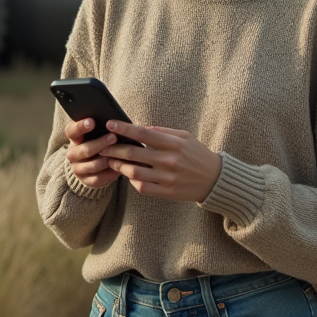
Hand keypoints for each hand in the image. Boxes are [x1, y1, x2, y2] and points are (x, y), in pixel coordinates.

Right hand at [64, 118, 119, 188]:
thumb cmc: (98, 141)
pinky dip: (110, 172)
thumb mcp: (96, 133)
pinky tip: (120, 167)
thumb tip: (114, 120)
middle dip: (100, 143)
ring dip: (106, 159)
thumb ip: (100, 127)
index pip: (71, 131)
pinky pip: (98, 178)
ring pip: (92, 165)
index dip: (80, 126)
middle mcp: (72, 154)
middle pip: (84, 149)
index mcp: (73, 138)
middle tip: (113, 137)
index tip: (92, 121)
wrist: (94, 164)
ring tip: (120, 153)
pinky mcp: (86, 180)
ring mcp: (78, 168)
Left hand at [100, 121, 222, 201]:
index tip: (110, 124)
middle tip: (102, 145)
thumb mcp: (184, 136)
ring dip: (118, 165)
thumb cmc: (197, 154)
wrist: (215, 179)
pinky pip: (142, 187)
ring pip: (134, 172)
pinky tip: (128, 174)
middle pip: (133, 153)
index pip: (142, 133)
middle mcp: (169, 161)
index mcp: (173, 143)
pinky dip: (132, 181)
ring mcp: (167, 178)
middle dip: (113, 148)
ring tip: (110, 160)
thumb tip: (140, 128)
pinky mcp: (167, 192)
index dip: (124, 128)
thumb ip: (162, 132)